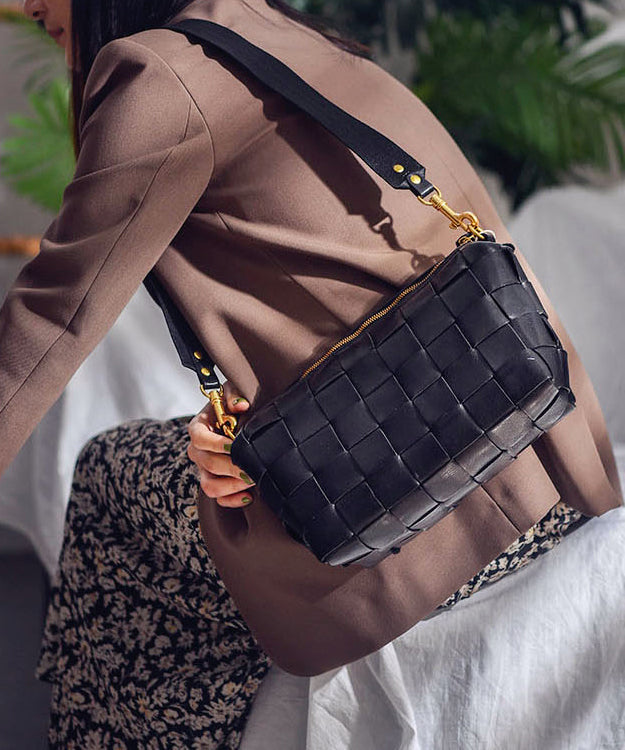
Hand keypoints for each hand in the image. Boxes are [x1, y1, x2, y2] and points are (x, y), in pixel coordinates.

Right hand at [186, 381, 255, 507]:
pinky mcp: (214, 482)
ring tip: (252, 479)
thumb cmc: (233, 405)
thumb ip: (234, 394)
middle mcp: (197, 451)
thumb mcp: (233, 391)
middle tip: (253, 467)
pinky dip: (233, 500)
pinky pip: (219, 498)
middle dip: (233, 467)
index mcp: (198, 428)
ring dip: (233, 486)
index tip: (235, 446)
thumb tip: (241, 405)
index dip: (217, 444)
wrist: (237, 419)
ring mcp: (204, 469)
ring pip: (210, 486)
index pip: (200, 439)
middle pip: (208, 464)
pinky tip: (250, 494)